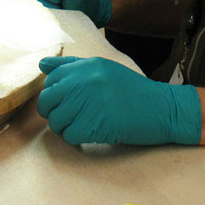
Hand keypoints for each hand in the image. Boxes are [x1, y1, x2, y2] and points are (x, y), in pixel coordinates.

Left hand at [37, 56, 200, 145]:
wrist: (162, 108)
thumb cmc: (132, 91)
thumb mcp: (103, 70)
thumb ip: (71, 66)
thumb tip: (41, 64)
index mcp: (86, 65)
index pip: (50, 81)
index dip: (55, 97)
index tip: (69, 103)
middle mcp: (85, 80)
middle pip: (47, 101)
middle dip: (54, 113)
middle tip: (73, 118)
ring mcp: (90, 101)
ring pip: (56, 121)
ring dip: (66, 128)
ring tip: (83, 126)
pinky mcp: (96, 124)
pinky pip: (70, 136)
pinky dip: (77, 139)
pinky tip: (91, 134)